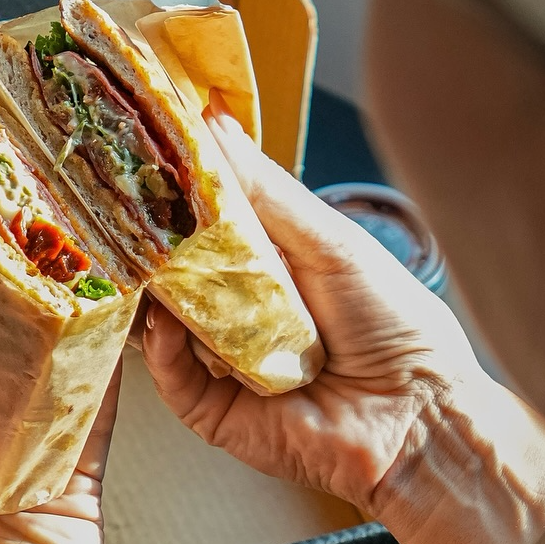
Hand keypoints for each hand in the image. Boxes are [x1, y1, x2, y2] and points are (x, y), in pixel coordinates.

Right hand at [139, 113, 544, 543]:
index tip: (144, 161)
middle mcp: (242, 310)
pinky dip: (163, 348)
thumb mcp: (327, 239)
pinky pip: (171, 378)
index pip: (204, 223)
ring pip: (163, 320)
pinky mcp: (214, 411)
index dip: (174, 196)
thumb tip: (215, 126)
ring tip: (136, 258)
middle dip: (150, 241)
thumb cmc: (393, 324)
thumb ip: (265, 190)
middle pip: (175, 270)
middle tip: (122, 208)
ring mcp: (224, 361)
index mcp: (272, 264)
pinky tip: (167, 321)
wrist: (421, 417)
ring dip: (150, 291)